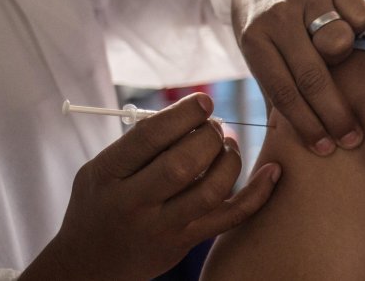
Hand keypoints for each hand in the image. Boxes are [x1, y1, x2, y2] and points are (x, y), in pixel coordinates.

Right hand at [21, 94, 279, 280]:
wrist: (91, 263)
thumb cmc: (102, 202)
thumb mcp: (103, 169)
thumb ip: (140, 142)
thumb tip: (193, 110)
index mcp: (107, 174)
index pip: (149, 138)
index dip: (183, 115)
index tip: (204, 101)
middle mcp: (132, 202)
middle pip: (182, 164)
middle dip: (208, 137)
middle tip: (216, 127)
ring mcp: (160, 226)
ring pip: (210, 191)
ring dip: (230, 160)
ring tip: (228, 147)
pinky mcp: (185, 242)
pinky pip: (229, 217)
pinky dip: (258, 194)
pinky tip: (272, 171)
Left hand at [231, 0, 364, 154]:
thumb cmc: (266, 27)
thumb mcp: (259, 57)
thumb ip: (276, 94)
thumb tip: (290, 149)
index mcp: (254, 39)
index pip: (284, 91)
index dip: (307, 125)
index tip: (326, 149)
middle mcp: (278, 15)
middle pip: (313, 75)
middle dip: (335, 114)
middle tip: (352, 139)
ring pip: (340, 41)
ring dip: (344, 57)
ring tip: (340, 60)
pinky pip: (359, 16)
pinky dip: (359, 28)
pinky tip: (350, 30)